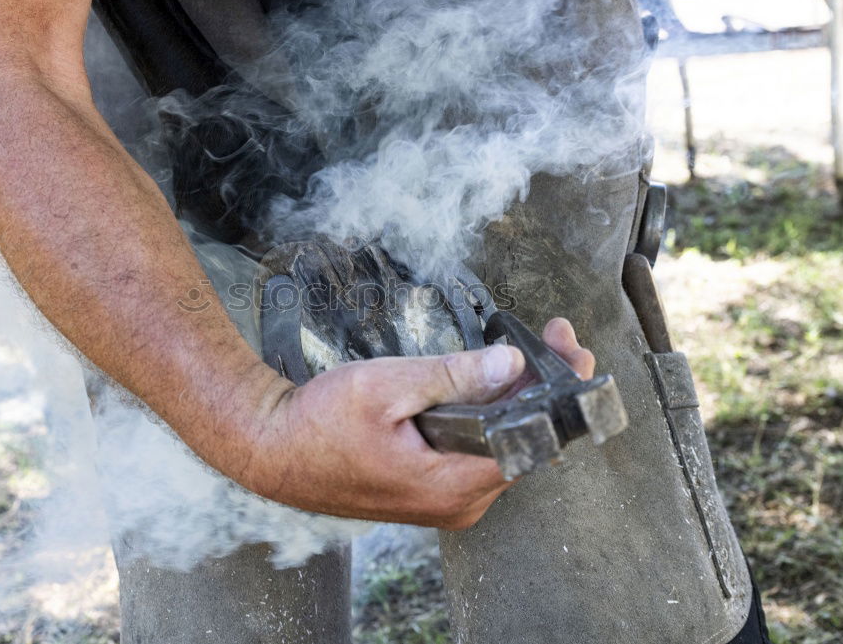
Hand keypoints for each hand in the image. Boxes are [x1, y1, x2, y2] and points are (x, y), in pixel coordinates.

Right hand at [234, 317, 594, 529]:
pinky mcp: (432, 491)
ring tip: (524, 354)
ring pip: (502, 447)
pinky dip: (489, 417)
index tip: (570, 349)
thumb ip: (454, 376)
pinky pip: (477, 453)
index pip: (534, 439)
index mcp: (452, 484)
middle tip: (552, 339)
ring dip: (516, 400)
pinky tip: (488, 386)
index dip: (558, 391)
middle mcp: (458, 503)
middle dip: (542, 387)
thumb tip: (512, 363)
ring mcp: (446, 501)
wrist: (272, 450)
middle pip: (524, 443)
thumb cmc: (318, 424)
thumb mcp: (388, 386)